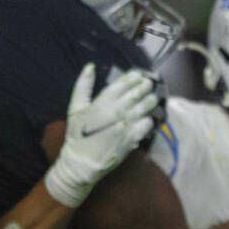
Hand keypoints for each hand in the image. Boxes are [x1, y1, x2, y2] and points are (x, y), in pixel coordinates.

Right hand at [44, 64, 161, 207]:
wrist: (82, 162)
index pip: (123, 84)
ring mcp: (127, 124)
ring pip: (145, 107)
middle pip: (137, 93)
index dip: (133, 77)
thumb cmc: (78, 134)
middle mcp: (117, 111)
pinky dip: (149, 119)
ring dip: (150, 100)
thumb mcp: (75, 108)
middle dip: (145, 86)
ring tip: (152, 97)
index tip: (139, 75)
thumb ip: (83, 85)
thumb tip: (90, 66)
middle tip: (149, 83)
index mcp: (103, 102)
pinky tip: (148, 117)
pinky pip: (147, 124)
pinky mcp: (133, 137)